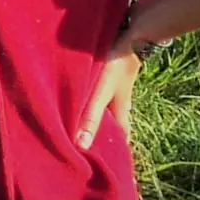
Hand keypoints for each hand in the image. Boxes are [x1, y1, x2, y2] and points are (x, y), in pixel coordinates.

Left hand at [75, 36, 144, 150]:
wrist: (129, 34)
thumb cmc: (115, 66)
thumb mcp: (101, 94)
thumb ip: (90, 117)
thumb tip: (81, 146)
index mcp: (121, 112)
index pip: (120, 138)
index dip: (114, 151)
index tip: (104, 165)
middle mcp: (119, 103)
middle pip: (109, 123)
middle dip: (98, 134)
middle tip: (80, 146)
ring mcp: (113, 88)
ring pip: (101, 108)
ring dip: (89, 115)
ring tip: (70, 125)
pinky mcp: (106, 75)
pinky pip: (95, 92)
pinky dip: (86, 99)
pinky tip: (73, 98)